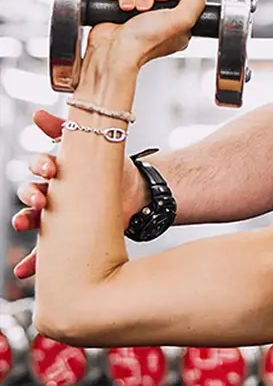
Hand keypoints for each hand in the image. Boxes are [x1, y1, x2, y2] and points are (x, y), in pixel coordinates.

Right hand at [11, 108, 149, 279]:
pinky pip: (47, 251)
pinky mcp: (69, 234)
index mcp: (58, 171)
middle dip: (31, 195)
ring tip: (23, 224)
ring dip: (24, 221)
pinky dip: (33, 261)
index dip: (41, 168)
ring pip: (34, 218)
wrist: (137, 193)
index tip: (50, 170)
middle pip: (31, 192)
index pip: (40, 167)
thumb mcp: (95, 146)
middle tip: (39, 199)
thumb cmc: (110, 167)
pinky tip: (23, 271)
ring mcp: (59, 214)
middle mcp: (53, 192)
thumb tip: (38, 114)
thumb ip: (67, 130)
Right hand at [87, 0, 207, 67]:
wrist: (114, 50)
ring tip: (127, 8)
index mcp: (176, 24)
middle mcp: (156, 20)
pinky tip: (115, 1)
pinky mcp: (117, 11)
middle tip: (143, 8)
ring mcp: (135, 16)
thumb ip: (195, 0)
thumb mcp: (184, 21)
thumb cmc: (145, 41)